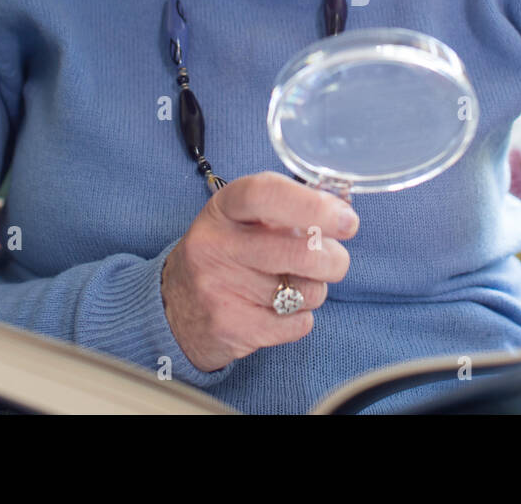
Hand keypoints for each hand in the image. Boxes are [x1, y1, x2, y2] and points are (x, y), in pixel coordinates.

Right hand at [161, 171, 358, 372]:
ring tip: (290, 285)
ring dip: (312, 290)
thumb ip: (287, 209)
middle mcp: (215, 244)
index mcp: (224, 208)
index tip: (346, 220)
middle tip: (333, 260)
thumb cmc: (225, 253)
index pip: (267, 194)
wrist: (173, 307)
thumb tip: (343, 211)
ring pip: (305, 291)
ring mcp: (219, 288)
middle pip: (300, 251)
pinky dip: (299, 319)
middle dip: (333, 259)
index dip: (313, 205)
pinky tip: (276, 310)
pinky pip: (297, 324)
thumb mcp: (243, 219)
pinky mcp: (229, 327)